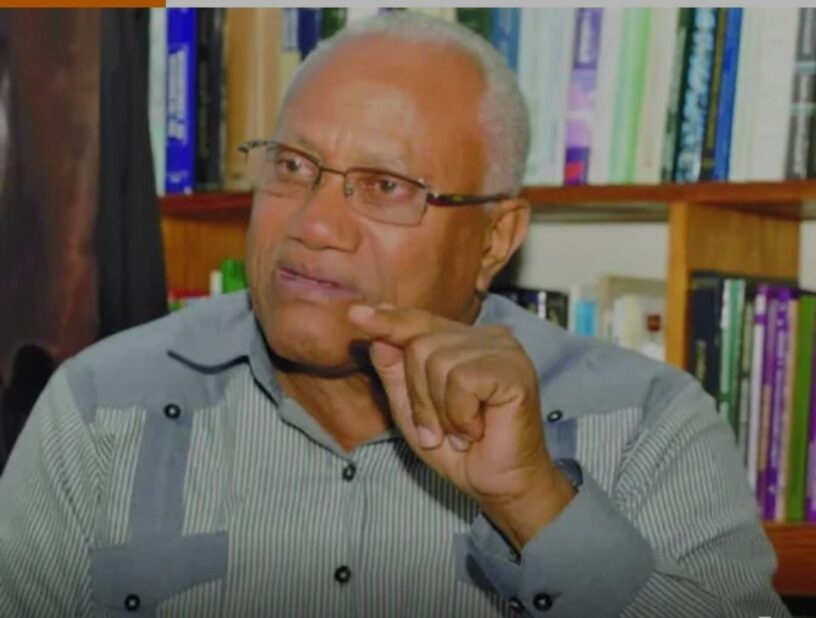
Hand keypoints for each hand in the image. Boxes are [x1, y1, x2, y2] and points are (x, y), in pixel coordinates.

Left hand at [348, 303, 575, 548]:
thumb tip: (378, 339)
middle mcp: (486, 337)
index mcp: (463, 342)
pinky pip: (462, 381)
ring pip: (438, 362)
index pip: (418, 322)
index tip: (356, 315)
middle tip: (442, 429)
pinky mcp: (515, 369)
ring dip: (441, 412)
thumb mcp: (412, 411)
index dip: (388, 321)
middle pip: (419, 345)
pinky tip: (477, 429)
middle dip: (420, 397)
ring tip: (462, 432)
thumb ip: (395, 374)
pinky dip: (460, 415)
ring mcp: (503, 350)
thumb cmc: (459, 449)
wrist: (498, 486)